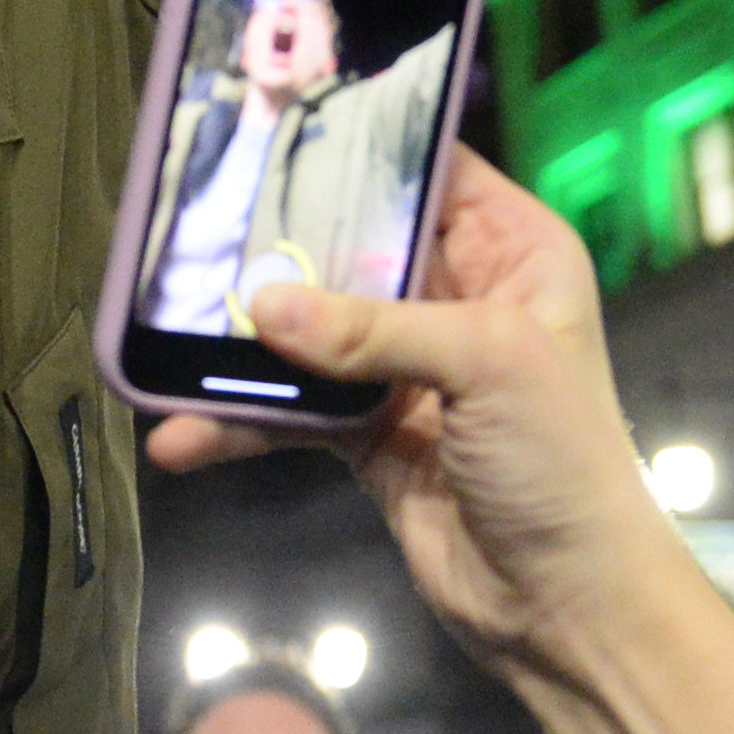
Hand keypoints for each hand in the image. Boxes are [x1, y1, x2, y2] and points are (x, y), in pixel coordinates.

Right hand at [144, 154, 664, 673]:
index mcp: (513, 251)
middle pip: (352, 246)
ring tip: (163, 343)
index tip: (270, 125)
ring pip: (312, 330)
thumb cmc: (563, 460)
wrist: (570, 607)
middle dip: (275, 243)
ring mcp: (410, 368)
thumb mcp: (489, 364)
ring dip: (244, 345)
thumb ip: (375, 328)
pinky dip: (242, 420)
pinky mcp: (371, 435)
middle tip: (188, 226)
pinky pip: (295, 409)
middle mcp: (461, 296)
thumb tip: (262, 307)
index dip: (360, 146)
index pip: (428, 168)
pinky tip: (184, 434)